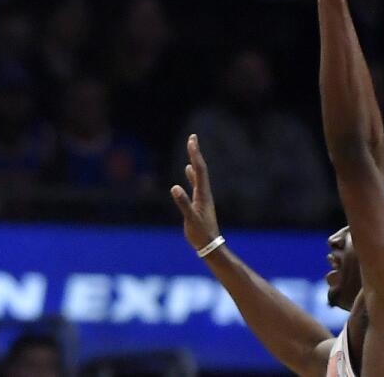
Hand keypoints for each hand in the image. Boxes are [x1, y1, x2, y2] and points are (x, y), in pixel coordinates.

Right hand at [170, 135, 221, 251]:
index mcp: (203, 194)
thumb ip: (183, 203)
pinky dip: (191, 174)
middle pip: (200, 168)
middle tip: (192, 138)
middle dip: (195, 153)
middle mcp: (204, 192)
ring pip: (198, 174)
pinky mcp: (199, 202)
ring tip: (192, 149)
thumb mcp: (191, 219)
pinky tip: (188, 170)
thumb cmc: (200, 233)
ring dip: (194, 161)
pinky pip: (195, 183)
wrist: (210, 246)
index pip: (199, 170)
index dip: (195, 154)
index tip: (192, 140)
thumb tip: (174, 187)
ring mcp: (202, 196)